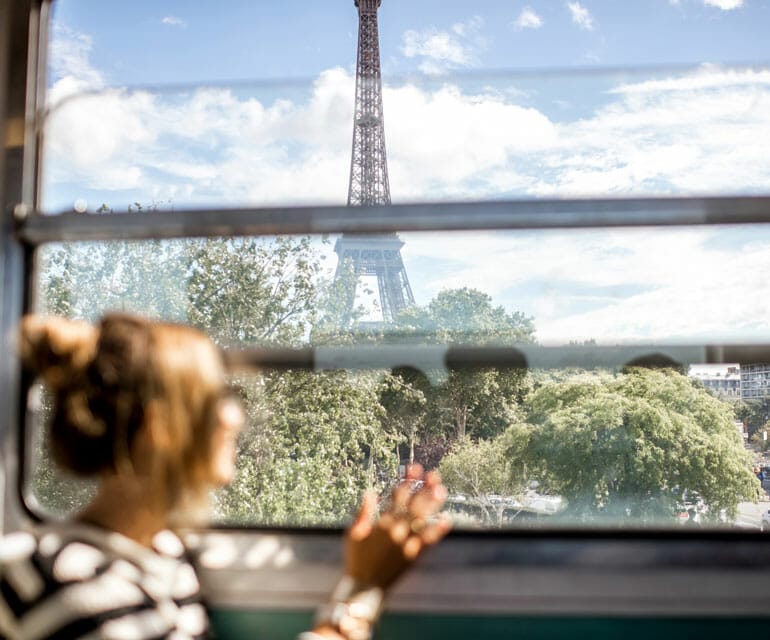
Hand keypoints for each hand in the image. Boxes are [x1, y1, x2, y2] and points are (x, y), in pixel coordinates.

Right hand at [344, 464, 450, 589]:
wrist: (364, 586)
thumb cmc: (357, 559)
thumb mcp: (353, 534)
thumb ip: (362, 513)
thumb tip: (369, 493)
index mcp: (382, 523)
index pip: (398, 496)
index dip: (408, 480)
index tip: (415, 468)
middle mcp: (396, 531)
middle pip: (413, 504)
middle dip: (424, 488)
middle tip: (435, 475)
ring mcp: (406, 543)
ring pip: (422, 519)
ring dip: (433, 505)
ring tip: (442, 490)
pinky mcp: (413, 556)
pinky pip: (427, 542)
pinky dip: (437, 531)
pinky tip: (446, 520)